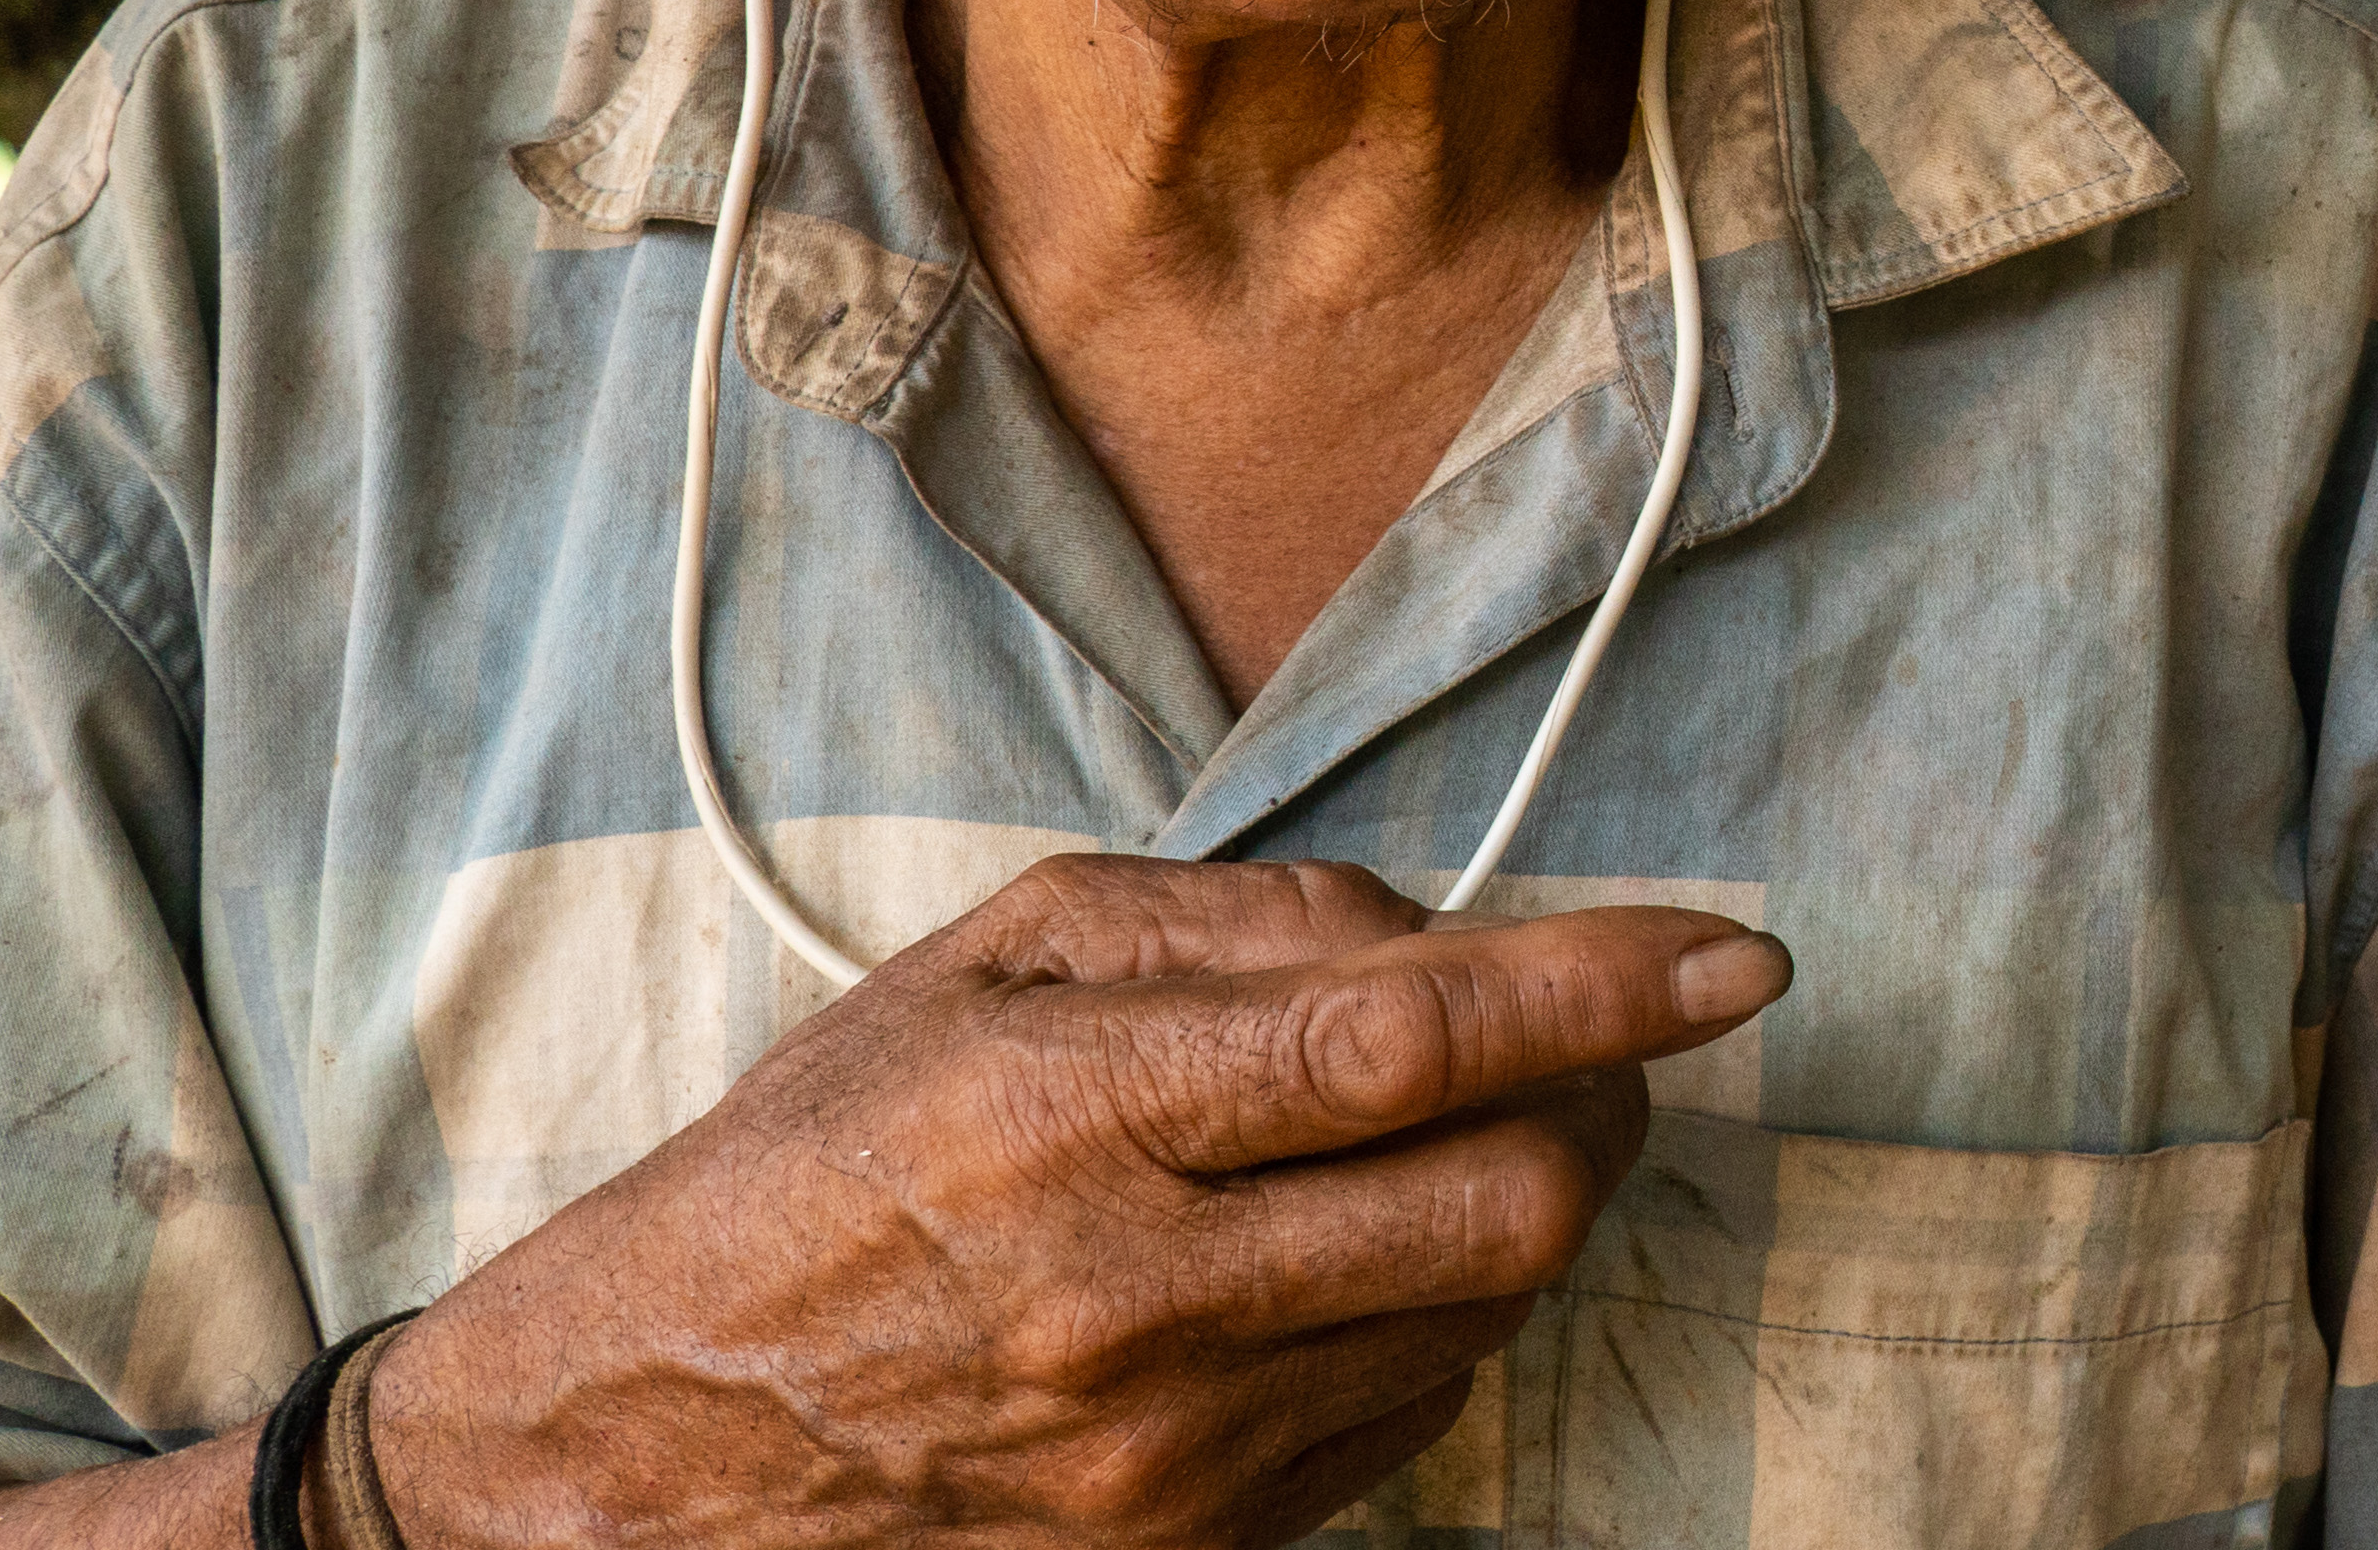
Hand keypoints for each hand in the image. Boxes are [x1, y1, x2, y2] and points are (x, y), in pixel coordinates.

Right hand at [364, 856, 1787, 1547]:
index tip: (1736, 957)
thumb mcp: (980, 967)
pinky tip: (1350, 1268)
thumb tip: (1430, 931)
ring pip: (1486, 1316)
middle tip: (1597, 1055)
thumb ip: (1225, 921)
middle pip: (1512, 1204)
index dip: (1605, 990)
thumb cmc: (811, 1176)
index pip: (1414, 1040)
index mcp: (1075, 1115)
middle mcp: (1137, 1299)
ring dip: (1519, 1212)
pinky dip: (1435, 1322)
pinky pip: (1411, 1419)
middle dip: (1604, 1110)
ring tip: (1435, 1153)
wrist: (641, 1455)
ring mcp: (1173, 1455)